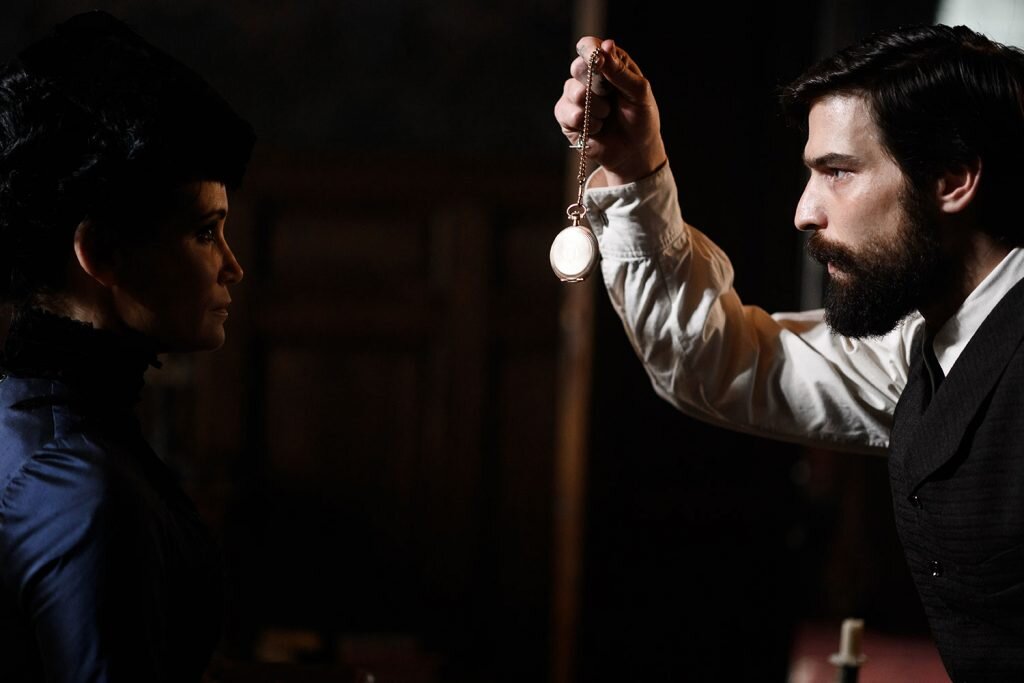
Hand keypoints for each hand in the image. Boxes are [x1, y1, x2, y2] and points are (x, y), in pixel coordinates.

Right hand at [554, 37, 666, 185]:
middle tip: (608, 95)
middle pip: (577, 66)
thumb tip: (605, 45)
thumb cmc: (640, 119)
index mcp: (608, 64)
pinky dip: (586, 122)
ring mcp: (575, 98)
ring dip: (595, 107)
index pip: (589, 46)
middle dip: (594, 83)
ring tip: (607, 116)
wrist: (634, 152)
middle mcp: (589, 78)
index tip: (598, 60)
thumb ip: (620, 70)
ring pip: (573, 91)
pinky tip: (597, 128)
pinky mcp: (567, 118)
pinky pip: (567, 113)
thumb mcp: (639, 92)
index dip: (590, 50)